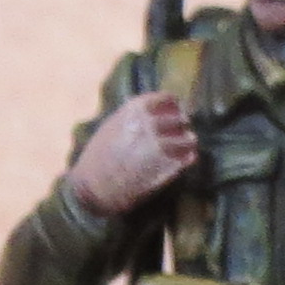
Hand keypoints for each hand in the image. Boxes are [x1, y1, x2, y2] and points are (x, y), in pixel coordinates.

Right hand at [64, 93, 199, 215]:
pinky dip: (188, 158)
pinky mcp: (168, 168)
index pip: (168, 98)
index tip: (175, 110)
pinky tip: (183, 160)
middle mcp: (151, 124)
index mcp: (135, 110)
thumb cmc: (98, 156)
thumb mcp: (112, 125)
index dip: (174, 106)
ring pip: (189, 139)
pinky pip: (189, 158)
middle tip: (181, 132)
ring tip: (185, 147)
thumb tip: (155, 110)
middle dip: (181, 125)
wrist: (95, 186)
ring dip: (187, 142)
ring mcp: (162, 146)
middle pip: (181, 118)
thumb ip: (135, 116)